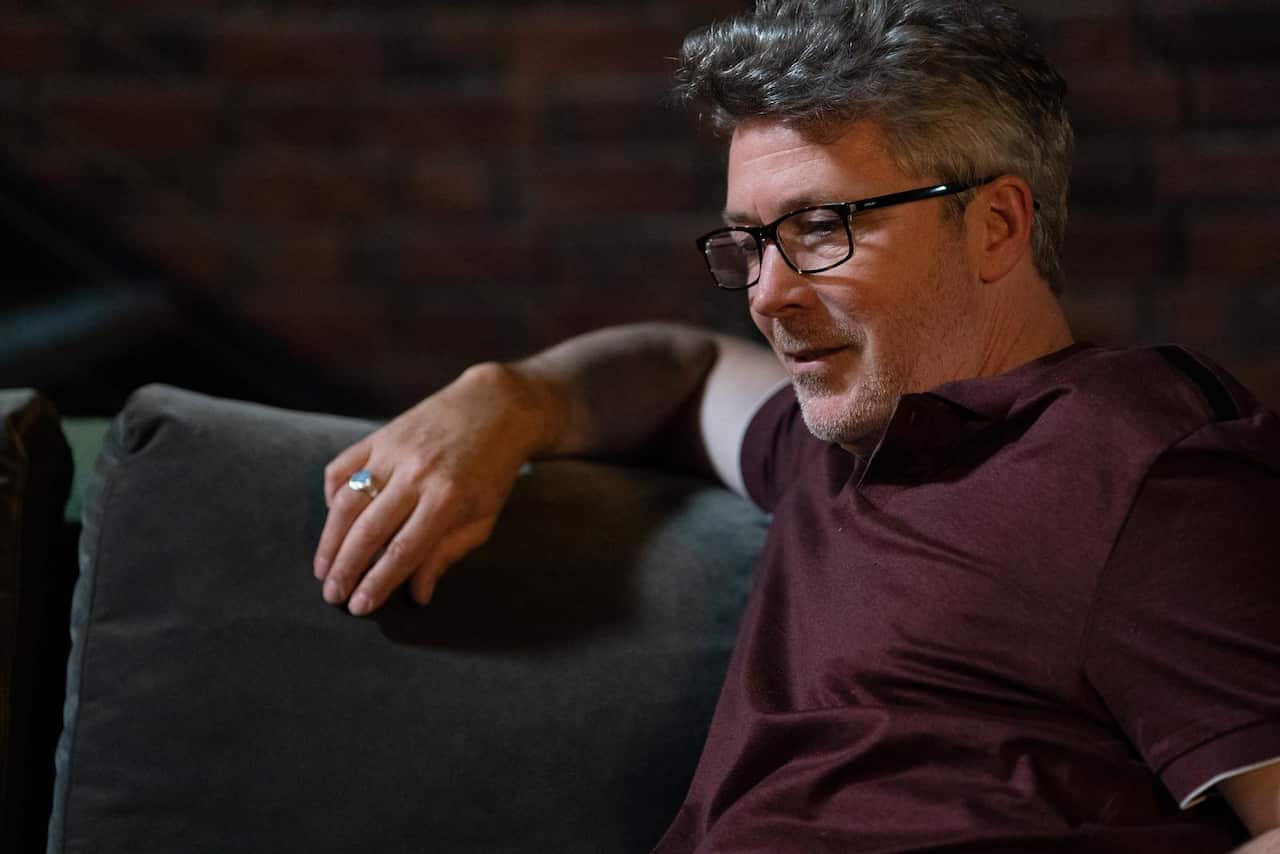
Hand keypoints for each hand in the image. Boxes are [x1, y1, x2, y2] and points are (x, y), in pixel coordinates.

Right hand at [312, 363, 556, 615]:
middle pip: (368, 530)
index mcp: (447, 499)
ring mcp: (393, 452)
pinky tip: (334, 521)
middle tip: (331, 596)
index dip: (377, 583)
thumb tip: (417, 595)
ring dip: (330, 540)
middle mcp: (415, 475)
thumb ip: (447, 554)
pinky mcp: (378, 436)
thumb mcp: (483, 518)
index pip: (402, 551)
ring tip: (322, 569)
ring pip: (346, 501)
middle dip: (345, 569)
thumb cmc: (493, 471)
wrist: (494, 407)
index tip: (359, 607)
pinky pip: (341, 468)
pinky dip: (331, 496)